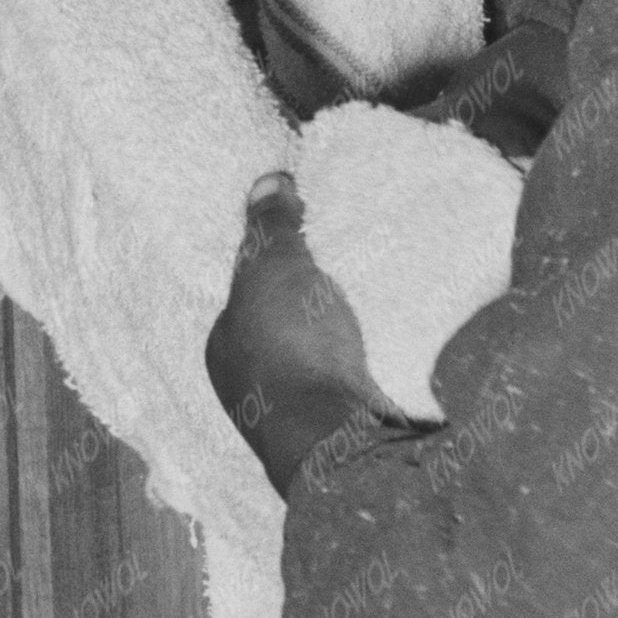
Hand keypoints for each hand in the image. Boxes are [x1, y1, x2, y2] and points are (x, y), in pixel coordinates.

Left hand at [206, 175, 389, 492]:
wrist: (336, 435)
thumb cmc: (288, 348)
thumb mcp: (273, 268)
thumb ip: (270, 227)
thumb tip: (267, 181)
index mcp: (224, 351)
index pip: (246, 301)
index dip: (274, 272)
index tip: (310, 250)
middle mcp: (252, 389)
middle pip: (286, 332)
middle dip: (313, 308)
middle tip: (349, 276)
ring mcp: (297, 416)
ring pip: (322, 364)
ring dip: (346, 341)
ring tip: (378, 308)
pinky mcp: (342, 435)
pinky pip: (355, 387)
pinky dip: (370, 369)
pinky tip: (393, 350)